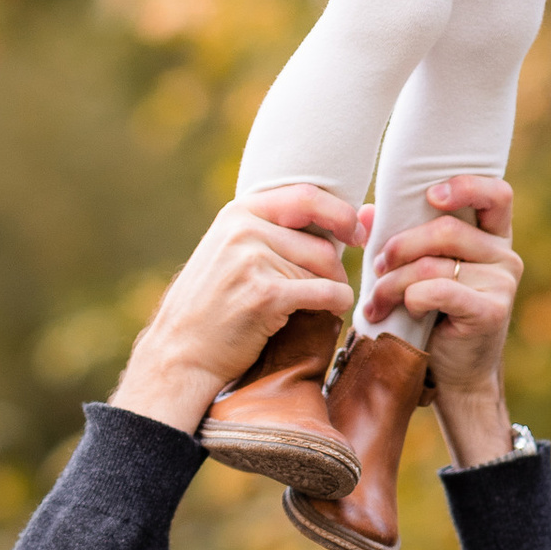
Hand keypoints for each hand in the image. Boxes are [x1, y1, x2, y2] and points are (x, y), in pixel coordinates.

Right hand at [112, 187, 362, 436]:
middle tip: (325, 288)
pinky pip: (326, 293)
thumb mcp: (238, 252)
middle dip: (333, 269)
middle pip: (321, 243)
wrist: (181, 353)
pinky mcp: (265, 294)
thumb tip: (368, 213)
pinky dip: (337, 305)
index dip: (340, 214)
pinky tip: (328, 312)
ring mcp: (252, 260)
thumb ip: (291, 231)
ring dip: (332, 289)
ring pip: (326, 269)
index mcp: (238, 211)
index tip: (355, 234)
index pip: (307, 196)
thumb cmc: (217, 304)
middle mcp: (243, 229)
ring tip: (312, 305)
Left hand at [367, 179, 522, 466]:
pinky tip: (403, 312)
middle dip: (400, 247)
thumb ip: (400, 238)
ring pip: (433, 264)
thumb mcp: (419, 272)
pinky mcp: (492, 310)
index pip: (497, 194)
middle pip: (446, 229)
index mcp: (493, 237)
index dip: (466, 186)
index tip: (430, 196)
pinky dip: (411, 299)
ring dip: (393, 282)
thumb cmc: (435, 316)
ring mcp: (503, 283)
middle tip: (376, 268)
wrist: (456, 374)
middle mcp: (505, 255)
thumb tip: (366, 212)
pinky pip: (438, 290)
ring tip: (376, 302)